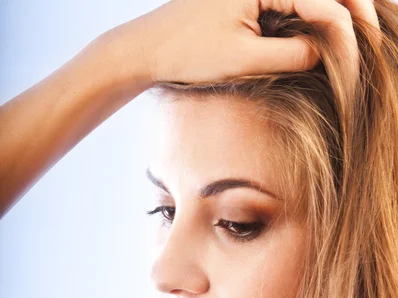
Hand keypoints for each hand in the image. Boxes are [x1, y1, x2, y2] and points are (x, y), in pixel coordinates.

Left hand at [130, 0, 379, 85]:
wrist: (148, 47)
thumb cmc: (190, 52)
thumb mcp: (246, 59)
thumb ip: (293, 54)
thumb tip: (325, 51)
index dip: (346, 26)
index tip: (364, 49)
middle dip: (349, 7)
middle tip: (371, 31)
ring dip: (330, 8)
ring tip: (356, 29)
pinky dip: (307, 11)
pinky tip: (321, 26)